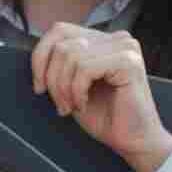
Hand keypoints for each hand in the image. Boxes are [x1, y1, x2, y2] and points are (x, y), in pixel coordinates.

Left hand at [30, 23, 171, 171]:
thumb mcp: (73, 85)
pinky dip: (77, 91)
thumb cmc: (106, 117)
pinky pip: (85, 68)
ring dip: (64, 88)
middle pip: (62, 45)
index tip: (40, 86)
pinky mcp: (128, 62)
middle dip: (52, 79)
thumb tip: (37, 55)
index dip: (40, 57)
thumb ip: (61, 64)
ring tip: (72, 106)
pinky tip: (83, 104)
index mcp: (103, 40)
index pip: (59, 31)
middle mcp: (116, 38)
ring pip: (70, 56)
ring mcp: (125, 47)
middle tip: (61, 104)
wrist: (133, 141)